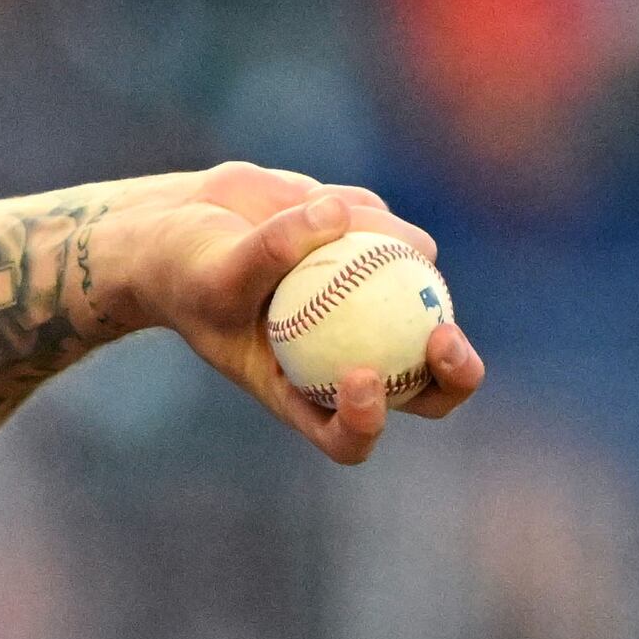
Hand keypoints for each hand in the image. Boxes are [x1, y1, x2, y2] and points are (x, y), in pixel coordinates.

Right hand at [107, 161, 486, 464]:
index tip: (363, 376)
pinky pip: (399, 236)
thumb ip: (268, 250)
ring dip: (381, 249)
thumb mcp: (212, 268)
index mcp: (302, 392)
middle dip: (453, 372)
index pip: (344, 435)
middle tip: (444, 336)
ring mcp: (376, 312)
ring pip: (419, 292)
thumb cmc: (185, 267)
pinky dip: (366, 215)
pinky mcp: (384, 260)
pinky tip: (316, 203)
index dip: (366, 421)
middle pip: (423, 385)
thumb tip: (335, 215)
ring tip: (317, 217)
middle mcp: (349, 359)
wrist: (187, 226)